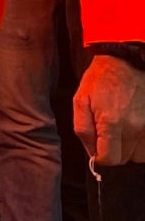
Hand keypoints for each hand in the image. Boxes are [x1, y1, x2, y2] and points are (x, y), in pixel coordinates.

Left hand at [77, 53, 144, 167]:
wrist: (127, 61)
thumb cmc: (100, 80)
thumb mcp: (80, 101)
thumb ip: (83, 130)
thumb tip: (92, 154)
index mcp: (112, 123)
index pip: (110, 159)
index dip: (101, 157)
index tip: (99, 147)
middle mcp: (135, 128)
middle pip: (125, 159)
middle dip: (115, 152)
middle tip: (109, 135)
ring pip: (140, 156)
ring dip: (130, 149)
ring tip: (123, 131)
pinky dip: (142, 143)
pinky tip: (134, 129)